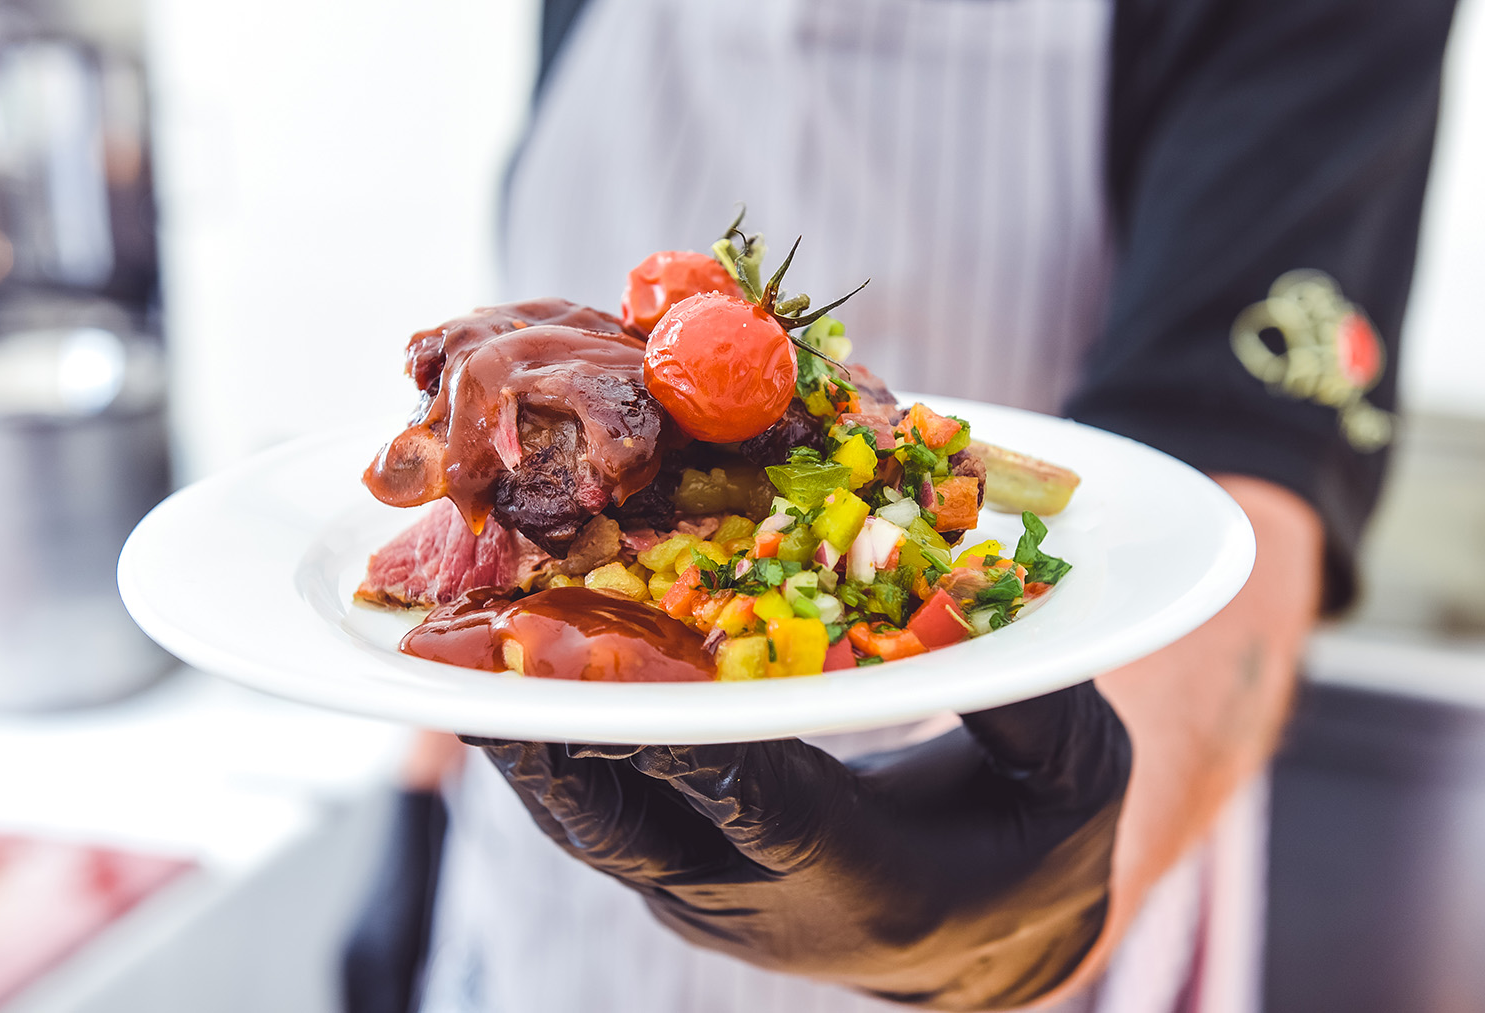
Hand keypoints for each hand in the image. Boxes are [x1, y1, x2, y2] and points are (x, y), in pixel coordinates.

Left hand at [462, 681, 1129, 1009]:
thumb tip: (993, 587)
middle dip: (548, 737)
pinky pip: (603, 810)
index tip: (603, 655)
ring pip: (592, 822)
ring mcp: (709, 900)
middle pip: (628, 824)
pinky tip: (521, 666)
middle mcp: (763, 906)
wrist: (989, 943)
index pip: (756, 802)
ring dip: (530, 737)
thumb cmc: (1040, 840)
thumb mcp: (1070, 767)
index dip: (676, 729)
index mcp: (868, 882)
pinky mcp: (682, 880)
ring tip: (466, 642)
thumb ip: (1027, 692)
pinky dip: (559, 742)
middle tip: (475, 650)